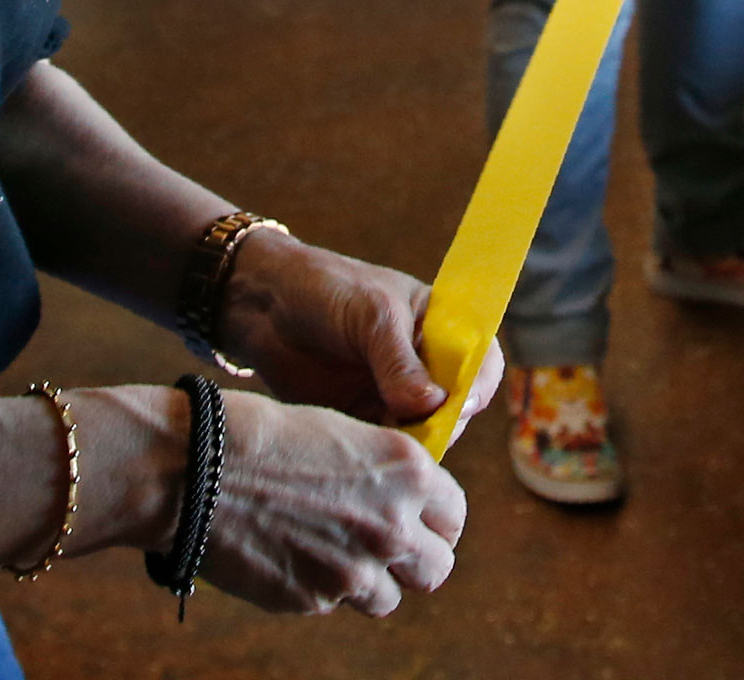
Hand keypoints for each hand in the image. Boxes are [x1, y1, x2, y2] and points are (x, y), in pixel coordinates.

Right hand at [204, 392, 466, 616]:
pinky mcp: (314, 600)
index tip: (418, 518)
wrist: (195, 468)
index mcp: (406, 472)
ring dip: (369, 582)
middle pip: (437, 568)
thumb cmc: (261, 435)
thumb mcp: (341, 434)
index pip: (454, 513)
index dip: (436, 517)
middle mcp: (392, 525)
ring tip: (332, 552)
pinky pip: (333, 604)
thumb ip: (381, 474)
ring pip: (389, 599)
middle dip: (416, 560)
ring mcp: (354, 570)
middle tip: (387, 548)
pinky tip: (289, 553)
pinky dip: (319, 587)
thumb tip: (397, 501)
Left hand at [219, 233, 502, 436]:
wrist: (262, 305)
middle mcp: (424, 366)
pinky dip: (380, 453)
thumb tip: (433, 406)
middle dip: (441, 425)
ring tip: (380, 440)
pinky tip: (362, 451)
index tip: (457, 405)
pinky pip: (384, 447)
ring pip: (422, 435)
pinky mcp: (363, 420)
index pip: (482, 362)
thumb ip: (400, 361)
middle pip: (456, 410)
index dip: (478, 386)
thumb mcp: (371, 314)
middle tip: (413, 432)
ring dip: (410, 445)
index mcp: (441, 328)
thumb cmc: (325, 290)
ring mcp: (395, 396)